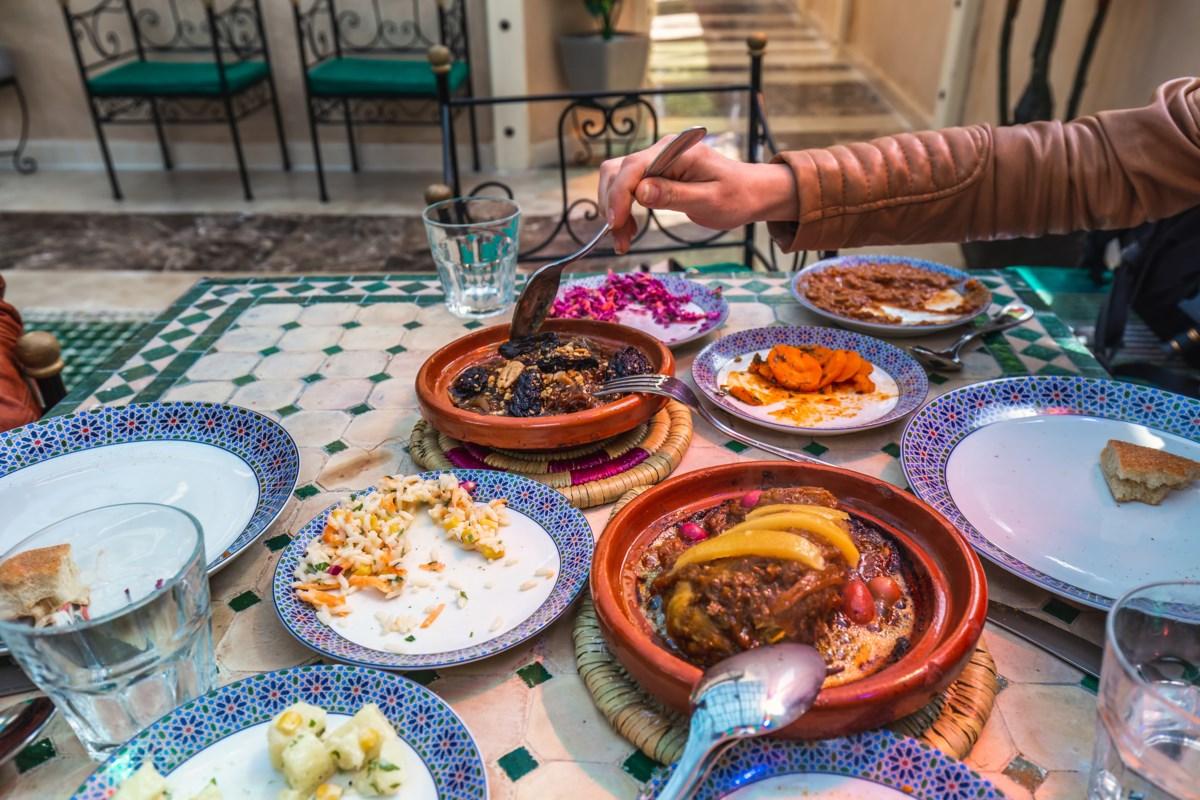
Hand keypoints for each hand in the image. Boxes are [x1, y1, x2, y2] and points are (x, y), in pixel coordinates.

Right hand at [598, 136, 798, 253]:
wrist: (751, 192)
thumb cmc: (737, 197)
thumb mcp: (709, 201)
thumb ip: (674, 195)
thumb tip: (640, 192)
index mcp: (676, 151)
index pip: (633, 167)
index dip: (619, 195)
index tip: (615, 224)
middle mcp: (661, 151)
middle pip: (616, 170)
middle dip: (611, 204)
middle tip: (620, 239)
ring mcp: (656, 161)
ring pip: (617, 180)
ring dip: (613, 210)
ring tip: (625, 239)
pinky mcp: (655, 174)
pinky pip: (628, 188)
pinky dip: (622, 210)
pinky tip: (629, 230)